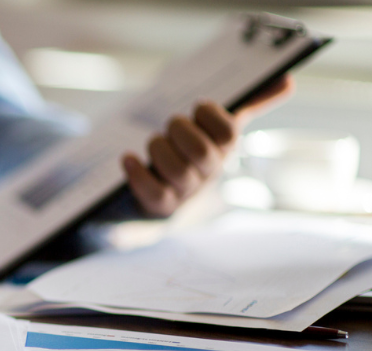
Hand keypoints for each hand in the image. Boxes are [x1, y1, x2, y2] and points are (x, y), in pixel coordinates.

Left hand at [123, 76, 295, 216]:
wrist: (164, 197)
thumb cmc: (191, 152)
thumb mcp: (218, 128)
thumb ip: (250, 104)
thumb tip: (288, 80)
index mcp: (224, 148)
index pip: (229, 133)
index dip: (211, 115)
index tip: (198, 106)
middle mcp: (208, 172)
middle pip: (202, 153)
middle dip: (181, 131)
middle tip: (171, 125)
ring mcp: (186, 191)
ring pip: (178, 173)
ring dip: (159, 150)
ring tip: (153, 142)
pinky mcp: (161, 206)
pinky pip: (154, 194)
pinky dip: (139, 174)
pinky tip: (128, 159)